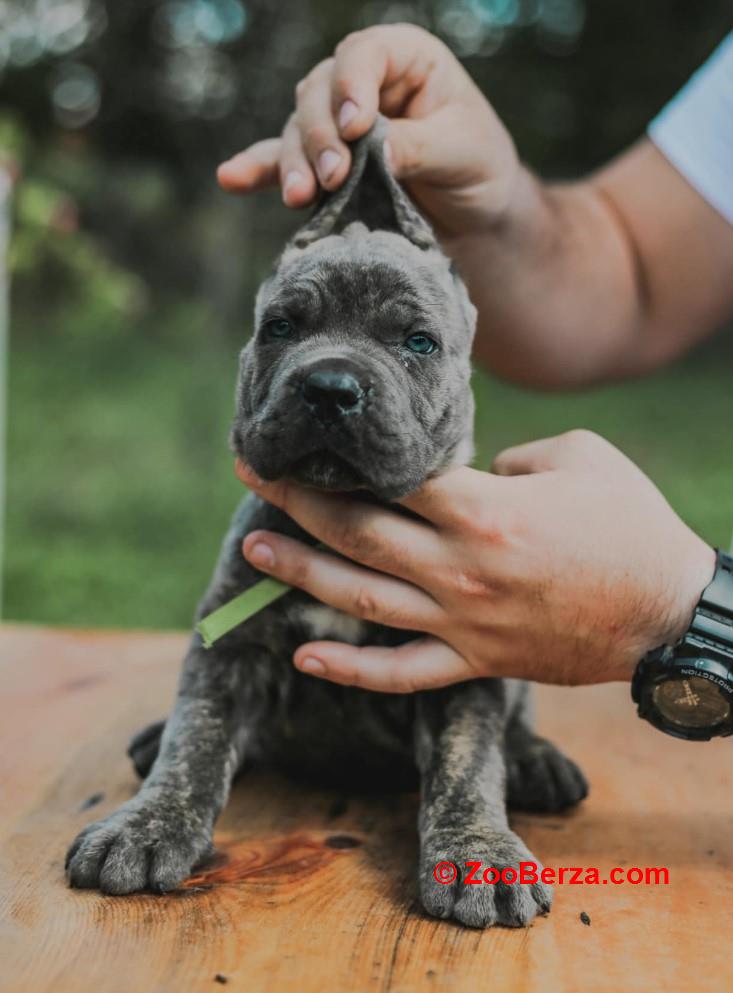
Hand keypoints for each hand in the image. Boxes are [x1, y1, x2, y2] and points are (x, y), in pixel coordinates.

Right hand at [216, 23, 521, 238]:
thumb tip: (372, 153)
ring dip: (294, 162)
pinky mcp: (322, 166)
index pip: (365, 54)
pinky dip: (257, 170)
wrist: (473, 214)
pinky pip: (282, 162)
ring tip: (301, 197)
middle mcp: (361, 85)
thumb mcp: (460, 151)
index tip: (358, 127)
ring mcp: (336, 125)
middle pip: (319, 93)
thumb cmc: (477, 167)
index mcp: (403, 59)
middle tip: (333, 176)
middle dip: (321, 135)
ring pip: (298, 129)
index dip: (353, 85)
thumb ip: (416, 147)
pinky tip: (232, 178)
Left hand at [235, 430, 714, 691]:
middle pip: (358, 532)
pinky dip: (351, 668)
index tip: (300, 438)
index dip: (337, 456)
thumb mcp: (578, 459)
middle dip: (297, 500)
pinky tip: (305, 653)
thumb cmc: (631, 524)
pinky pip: (402, 672)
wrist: (669, 613)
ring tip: (254, 551)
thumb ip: (509, 458)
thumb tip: (469, 470)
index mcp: (485, 510)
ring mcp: (464, 621)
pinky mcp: (476, 660)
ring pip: (363, 599)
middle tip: (251, 474)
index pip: (391, 478)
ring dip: (303, 574)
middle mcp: (461, 568)